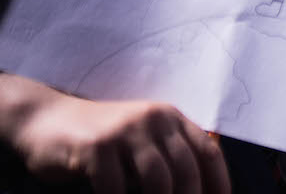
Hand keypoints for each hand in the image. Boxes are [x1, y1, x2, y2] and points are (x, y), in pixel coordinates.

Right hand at [7, 79, 228, 193]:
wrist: (47, 120)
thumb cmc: (102, 140)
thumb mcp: (142, 140)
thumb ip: (168, 157)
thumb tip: (198, 190)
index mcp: (171, 118)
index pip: (208, 151)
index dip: (219, 183)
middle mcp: (154, 119)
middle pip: (186, 168)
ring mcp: (125, 130)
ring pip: (157, 179)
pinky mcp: (97, 146)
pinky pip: (115, 186)